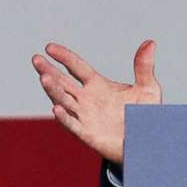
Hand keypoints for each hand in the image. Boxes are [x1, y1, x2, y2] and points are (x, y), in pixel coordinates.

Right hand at [31, 39, 160, 166]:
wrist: (145, 143)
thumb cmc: (145, 116)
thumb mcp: (148, 89)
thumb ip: (144, 67)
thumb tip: (150, 43)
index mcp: (98, 85)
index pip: (77, 67)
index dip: (64, 57)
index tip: (49, 47)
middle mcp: (86, 99)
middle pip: (63, 82)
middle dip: (49, 71)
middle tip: (36, 59)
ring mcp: (84, 116)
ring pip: (64, 100)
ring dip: (53, 90)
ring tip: (44, 78)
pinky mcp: (86, 133)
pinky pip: (72, 124)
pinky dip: (64, 117)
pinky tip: (55, 108)